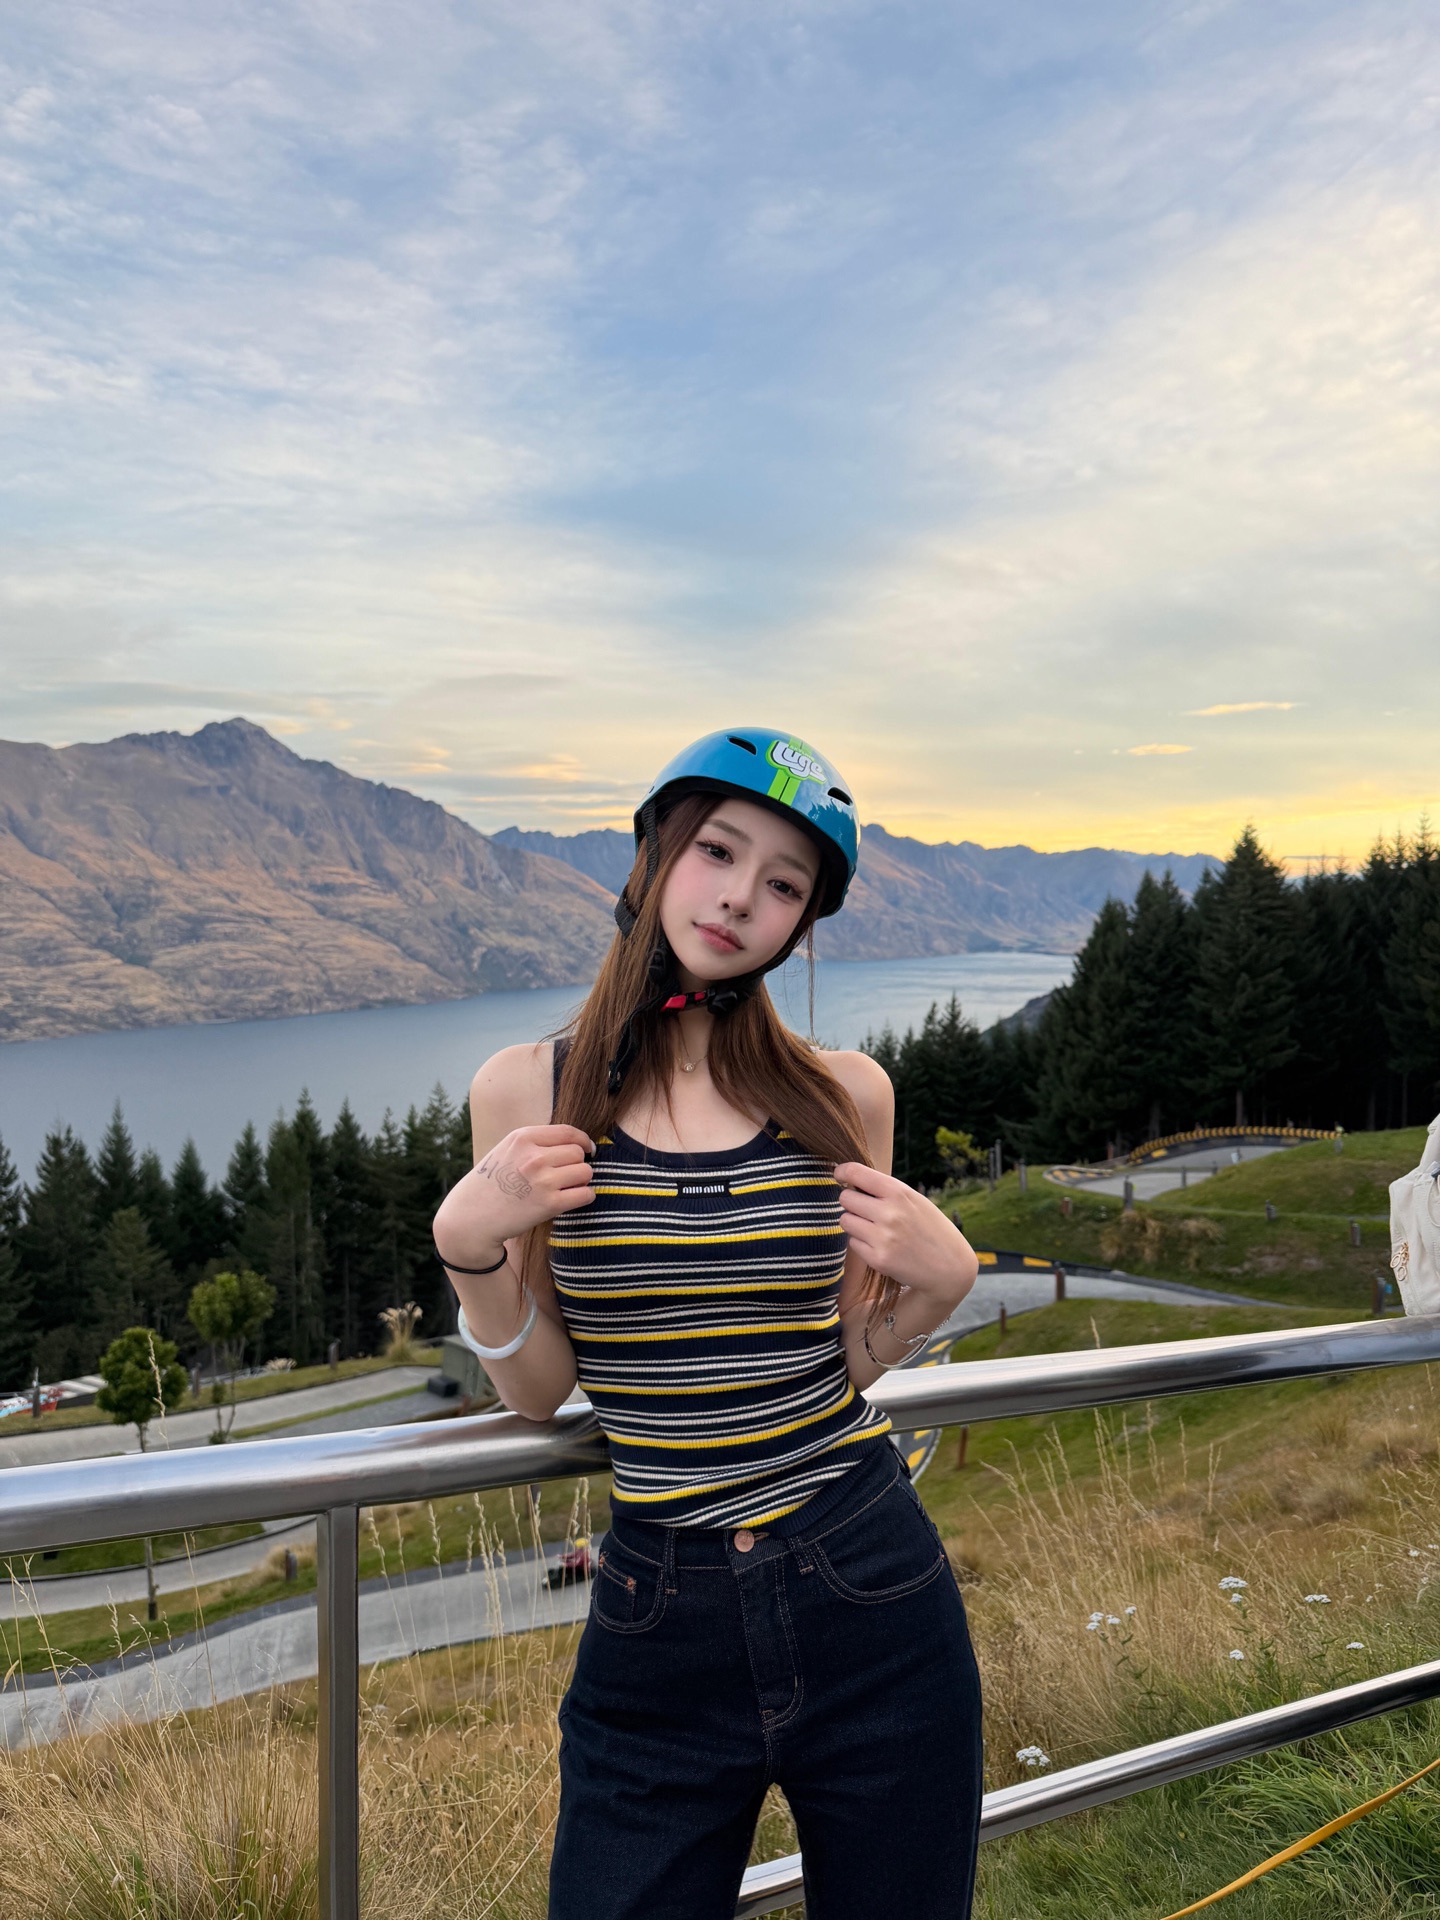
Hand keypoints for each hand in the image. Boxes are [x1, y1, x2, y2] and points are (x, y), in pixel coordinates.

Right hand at [434, 1125, 595, 1264]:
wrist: (470, 1218)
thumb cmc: (489, 1185)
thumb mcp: (505, 1151)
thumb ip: (534, 1143)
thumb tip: (573, 1142)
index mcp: (523, 1138)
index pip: (568, 1131)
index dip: (582, 1140)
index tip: (586, 1148)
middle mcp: (534, 1156)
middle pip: (577, 1153)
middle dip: (577, 1163)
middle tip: (568, 1175)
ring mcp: (543, 1180)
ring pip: (585, 1172)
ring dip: (582, 1180)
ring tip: (568, 1188)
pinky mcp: (549, 1204)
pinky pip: (586, 1194)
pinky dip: (585, 1197)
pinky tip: (573, 1200)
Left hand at [835, 1162, 978, 1303]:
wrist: (949, 1268)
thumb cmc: (930, 1229)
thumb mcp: (915, 1201)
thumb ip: (886, 1191)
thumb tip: (849, 1181)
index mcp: (899, 1193)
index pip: (856, 1172)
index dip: (843, 1172)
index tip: (840, 1175)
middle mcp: (889, 1213)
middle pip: (845, 1198)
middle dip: (851, 1202)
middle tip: (865, 1209)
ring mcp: (882, 1237)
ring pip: (845, 1220)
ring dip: (854, 1222)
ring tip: (874, 1228)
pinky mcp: (878, 1259)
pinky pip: (853, 1243)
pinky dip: (862, 1243)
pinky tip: (882, 1246)